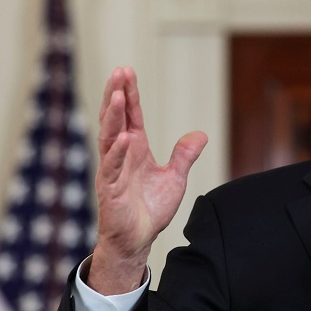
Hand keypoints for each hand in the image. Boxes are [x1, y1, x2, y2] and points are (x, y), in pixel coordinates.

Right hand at [89, 67, 207, 293]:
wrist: (138, 239)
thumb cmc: (151, 209)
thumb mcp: (174, 178)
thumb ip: (184, 155)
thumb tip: (201, 134)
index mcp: (135, 149)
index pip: (131, 116)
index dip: (129, 95)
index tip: (127, 71)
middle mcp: (121, 155)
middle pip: (116, 119)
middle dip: (116, 94)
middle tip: (119, 71)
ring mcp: (112, 170)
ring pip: (109, 137)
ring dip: (112, 116)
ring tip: (115, 94)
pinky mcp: (110, 189)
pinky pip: (112, 167)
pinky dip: (117, 151)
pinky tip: (123, 136)